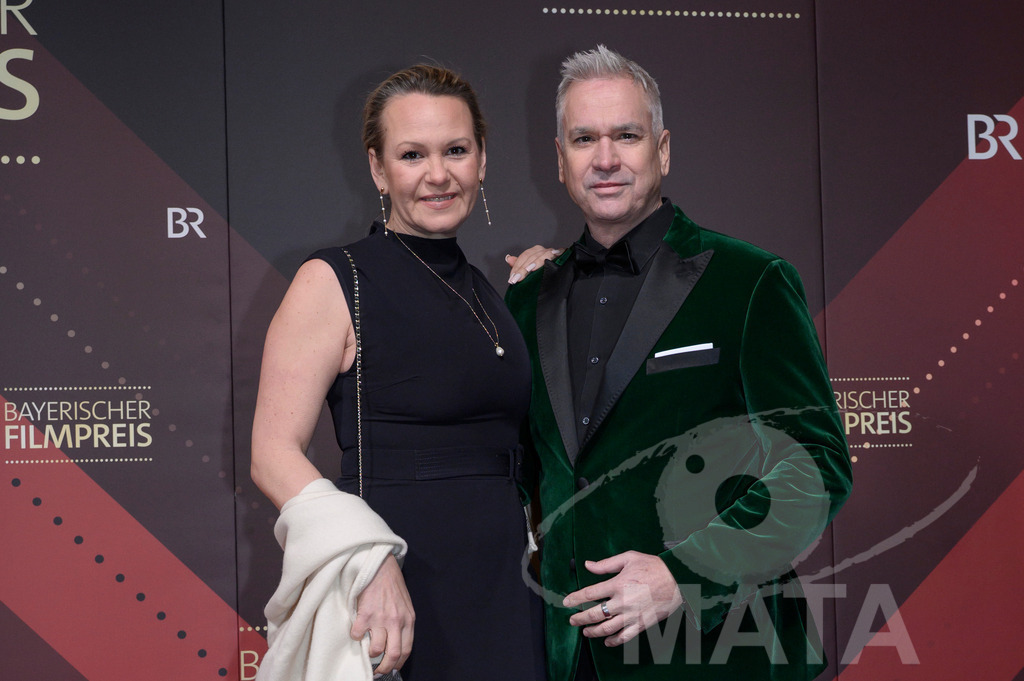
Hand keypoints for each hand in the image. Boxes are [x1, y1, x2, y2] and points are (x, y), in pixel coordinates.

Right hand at [350, 553, 414, 672]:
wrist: (380, 566)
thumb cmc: (392, 584)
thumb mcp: (405, 604)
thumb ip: (403, 622)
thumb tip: (397, 641)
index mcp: (408, 620)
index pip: (406, 650)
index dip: (398, 663)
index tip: (392, 668)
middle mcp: (396, 621)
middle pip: (393, 654)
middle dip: (385, 668)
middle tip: (378, 671)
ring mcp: (381, 619)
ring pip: (376, 649)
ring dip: (371, 653)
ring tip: (368, 649)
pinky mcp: (365, 614)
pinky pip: (358, 635)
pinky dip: (356, 637)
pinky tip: (357, 631)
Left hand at [505, 246, 563, 283]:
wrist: (564, 272)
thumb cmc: (546, 272)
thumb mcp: (531, 270)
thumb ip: (519, 265)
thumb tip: (508, 258)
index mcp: (535, 251)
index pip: (523, 257)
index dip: (516, 267)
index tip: (512, 279)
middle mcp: (542, 250)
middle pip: (529, 257)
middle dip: (522, 269)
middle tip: (515, 280)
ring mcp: (551, 251)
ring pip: (539, 256)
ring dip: (532, 264)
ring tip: (526, 272)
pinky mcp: (560, 254)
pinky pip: (551, 255)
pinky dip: (546, 259)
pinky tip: (543, 263)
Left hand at [563, 550, 683, 646]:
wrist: (678, 579)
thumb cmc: (653, 566)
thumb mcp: (629, 558)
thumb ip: (606, 564)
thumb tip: (588, 565)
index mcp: (617, 584)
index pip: (589, 594)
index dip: (575, 599)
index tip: (566, 603)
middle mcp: (622, 602)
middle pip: (594, 614)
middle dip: (579, 618)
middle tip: (572, 620)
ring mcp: (632, 615)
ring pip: (607, 629)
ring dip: (592, 632)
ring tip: (585, 632)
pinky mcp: (642, 624)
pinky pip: (624, 637)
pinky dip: (614, 641)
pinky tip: (607, 641)